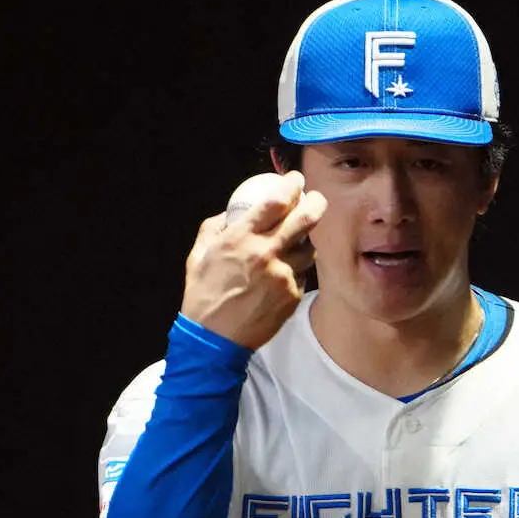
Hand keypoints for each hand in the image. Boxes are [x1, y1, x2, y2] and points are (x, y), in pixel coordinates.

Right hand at [180, 172, 326, 349]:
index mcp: (241, 238)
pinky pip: (301, 276)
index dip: (291, 186)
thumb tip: (233, 212)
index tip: (296, 180)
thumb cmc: (204, 293)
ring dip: (305, 242)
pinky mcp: (292, 296)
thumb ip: (217, 227)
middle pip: (305, 220)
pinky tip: (283, 274)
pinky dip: (295, 271)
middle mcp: (266, 254)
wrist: (215, 337)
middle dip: (316, 203)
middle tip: (317, 199)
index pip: (276, 202)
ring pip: (307, 250)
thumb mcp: (201, 253)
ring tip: (296, 242)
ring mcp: (283, 276)